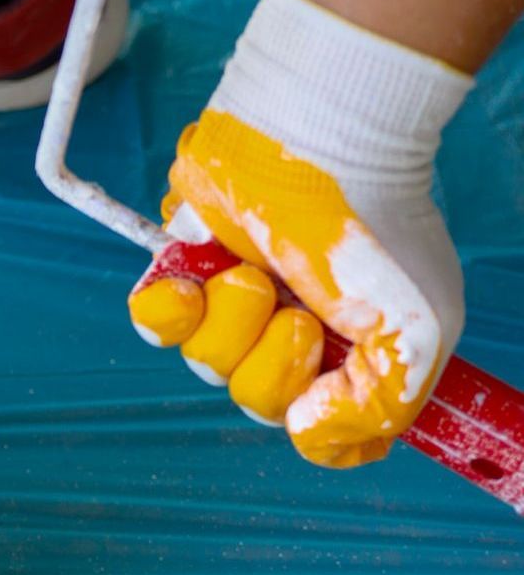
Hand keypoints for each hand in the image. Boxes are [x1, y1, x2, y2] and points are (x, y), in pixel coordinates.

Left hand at [128, 0, 471, 468]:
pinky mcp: (189, 270)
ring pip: (208, 365)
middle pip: (260, 404)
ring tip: (257, 273)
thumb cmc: (376, 228)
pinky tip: (190, 286)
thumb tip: (306, 432)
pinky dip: (167, 311)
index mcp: (354, 353)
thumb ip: (379, 408)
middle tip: (298, 313)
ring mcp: (239, 302)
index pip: (325, 434)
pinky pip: (154, 325)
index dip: (319, 426)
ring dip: (232, 323)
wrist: (318, 140)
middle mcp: (294, 331)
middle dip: (273, 363)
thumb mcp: (419, 330)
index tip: (327, 386)